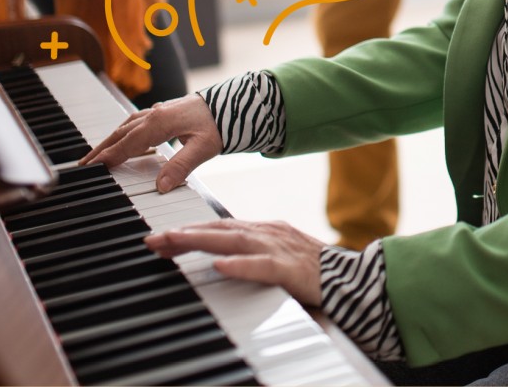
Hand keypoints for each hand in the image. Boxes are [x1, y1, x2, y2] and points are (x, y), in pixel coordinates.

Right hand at [79, 94, 221, 192]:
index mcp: (159, 123)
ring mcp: (158, 111)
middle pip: (120, 134)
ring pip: (126, 127)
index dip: (108, 157)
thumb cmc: (219, 124)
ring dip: (110, 141)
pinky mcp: (163, 112)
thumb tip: (161, 186)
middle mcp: (154, 114)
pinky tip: (125, 142)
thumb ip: (181, 166)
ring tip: (96, 156)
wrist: (231, 104)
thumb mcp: (203, 148)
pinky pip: (137, 123)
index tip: (91, 169)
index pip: (127, 143)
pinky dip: (125, 134)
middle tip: (83, 165)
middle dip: (101, 149)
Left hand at [145, 218, 325, 306]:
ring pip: (234, 241)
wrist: (355, 280)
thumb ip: (253, 257)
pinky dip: (241, 265)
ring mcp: (280, 248)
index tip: (162, 237)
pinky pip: (263, 266)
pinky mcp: (292, 269)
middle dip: (184, 233)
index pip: (220, 227)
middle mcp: (269, 233)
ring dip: (201, 240)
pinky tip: (220, 265)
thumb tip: (220, 261)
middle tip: (152, 239)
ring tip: (173, 242)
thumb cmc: (316, 273)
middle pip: (220, 229)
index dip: (190, 230)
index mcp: (265, 231)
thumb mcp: (278, 260)